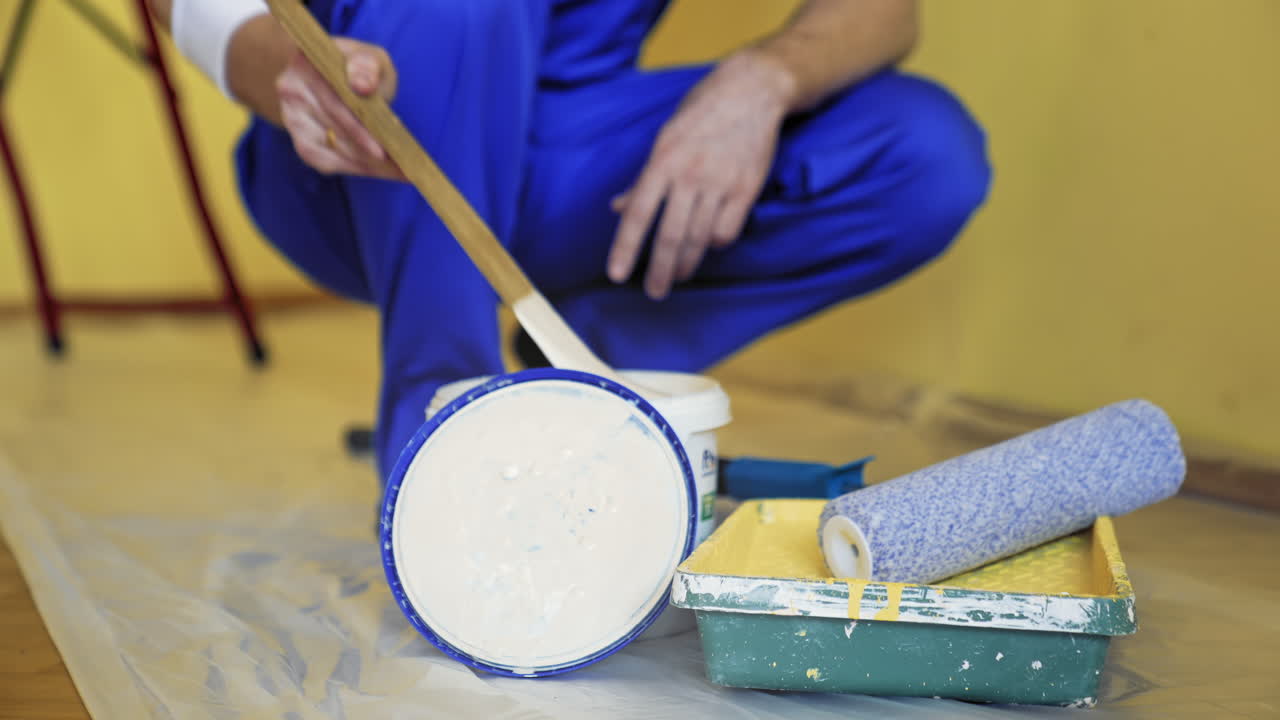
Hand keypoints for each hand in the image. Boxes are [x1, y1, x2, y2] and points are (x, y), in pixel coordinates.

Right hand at [276, 38, 403, 179]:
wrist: (337, 78)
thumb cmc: (359, 69)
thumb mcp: (370, 57)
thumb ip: (368, 65)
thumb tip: (362, 85)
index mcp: (306, 63)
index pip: (333, 102)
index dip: (358, 129)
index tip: (382, 151)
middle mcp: (291, 90)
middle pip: (333, 129)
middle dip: (368, 150)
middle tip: (400, 166)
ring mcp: (291, 117)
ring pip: (328, 150)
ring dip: (363, 164)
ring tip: (394, 170)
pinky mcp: (299, 139)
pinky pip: (323, 161)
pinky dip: (352, 168)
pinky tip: (375, 169)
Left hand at [608, 50, 795, 299]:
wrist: (752, 90)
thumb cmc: (702, 113)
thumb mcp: (664, 137)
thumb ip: (643, 177)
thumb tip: (617, 207)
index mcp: (662, 160)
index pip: (638, 213)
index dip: (625, 247)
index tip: (617, 274)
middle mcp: (690, 174)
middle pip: (671, 236)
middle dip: (660, 271)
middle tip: (654, 292)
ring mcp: (720, 183)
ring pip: (700, 239)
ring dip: (687, 264)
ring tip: (679, 276)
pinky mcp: (746, 189)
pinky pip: (727, 231)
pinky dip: (716, 244)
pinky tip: (709, 245)